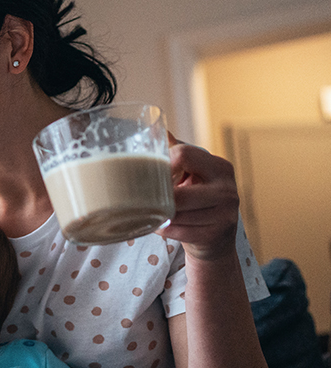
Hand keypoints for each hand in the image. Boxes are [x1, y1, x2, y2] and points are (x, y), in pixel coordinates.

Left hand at [157, 132, 240, 261]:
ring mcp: (225, 213)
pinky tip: (159, 226)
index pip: (184, 155)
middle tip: (140, 199)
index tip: (150, 175)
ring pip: (176, 214)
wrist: (216, 239)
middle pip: (178, 193)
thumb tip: (157, 129)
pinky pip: (178, 232)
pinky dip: (163, 230)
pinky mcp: (216, 234)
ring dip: (156, 216)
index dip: (161, 165)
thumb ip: (177, 154)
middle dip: (156, 198)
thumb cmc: (198, 200)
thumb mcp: (193, 174)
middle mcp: (226, 188)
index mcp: (220, 167)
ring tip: (148, 213)